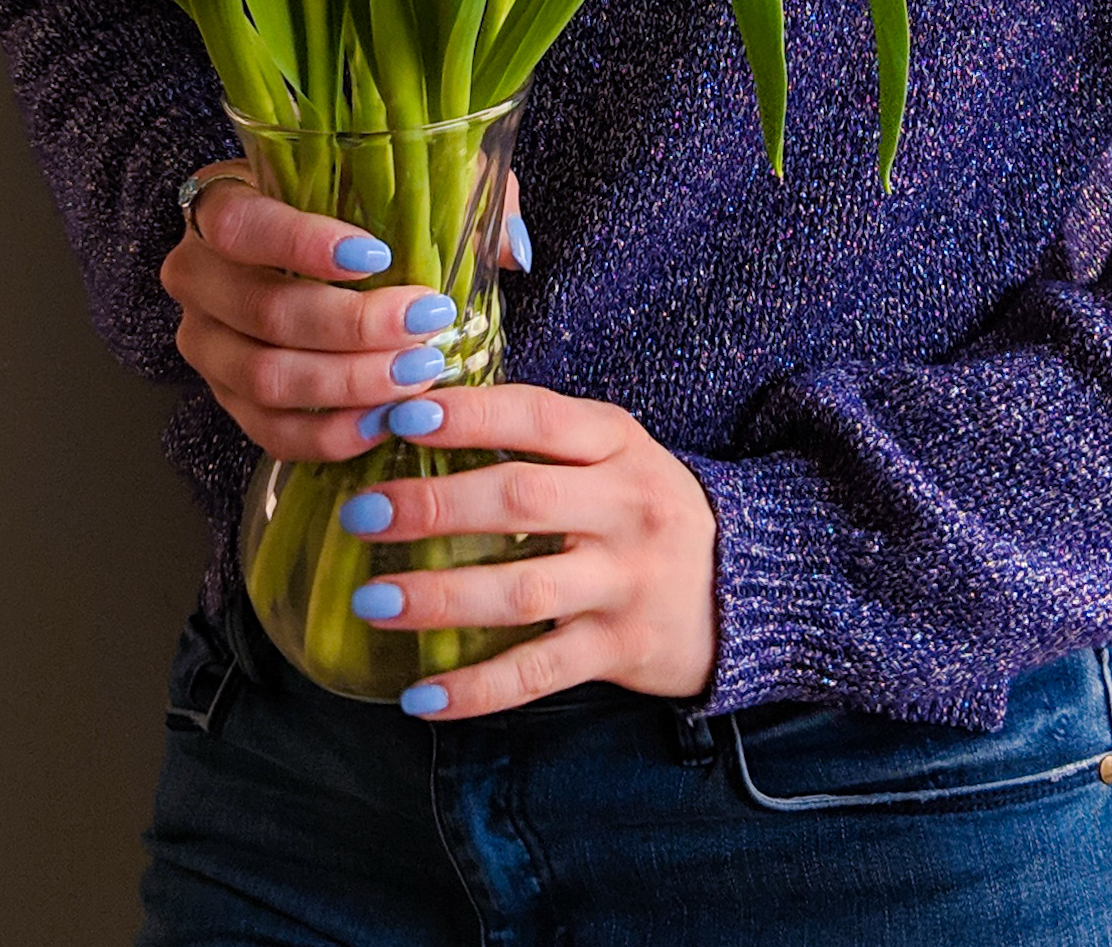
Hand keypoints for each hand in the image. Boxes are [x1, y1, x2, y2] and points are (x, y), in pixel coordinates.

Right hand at [159, 164, 529, 460]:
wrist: (310, 264)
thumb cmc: (358, 210)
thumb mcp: (407, 178)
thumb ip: (461, 190)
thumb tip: (511, 247)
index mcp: (223, 201)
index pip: (242, 222)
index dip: (304, 243)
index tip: (378, 257)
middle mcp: (196, 273)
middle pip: (263, 310)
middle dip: (353, 326)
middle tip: (426, 325)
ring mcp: (205, 343)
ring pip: (266, 377)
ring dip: (349, 383)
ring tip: (417, 374)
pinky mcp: (226, 400)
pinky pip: (270, 431)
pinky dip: (330, 434)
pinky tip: (383, 420)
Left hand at [339, 381, 718, 717]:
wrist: (750, 583)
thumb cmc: (646, 506)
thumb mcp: (613, 452)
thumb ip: (539, 438)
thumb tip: (422, 415)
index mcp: (617, 442)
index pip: (536, 418)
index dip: (468, 415)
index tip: (400, 415)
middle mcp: (626, 506)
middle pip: (519, 500)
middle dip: (432, 506)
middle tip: (362, 514)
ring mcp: (625, 581)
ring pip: (522, 591)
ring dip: (440, 597)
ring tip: (371, 602)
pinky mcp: (622, 650)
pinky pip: (539, 672)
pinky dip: (477, 689)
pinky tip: (421, 696)